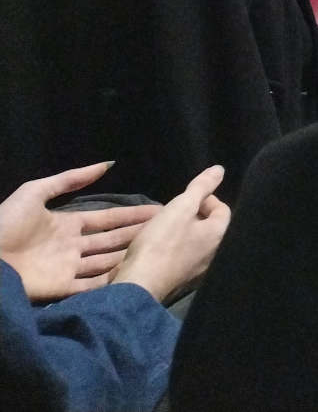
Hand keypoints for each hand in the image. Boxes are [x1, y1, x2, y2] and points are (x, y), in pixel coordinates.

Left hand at [0, 162, 158, 300]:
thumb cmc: (7, 225)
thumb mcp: (35, 192)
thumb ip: (71, 179)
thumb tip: (107, 164)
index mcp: (67, 224)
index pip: (106, 219)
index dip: (130, 215)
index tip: (158, 210)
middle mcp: (73, 247)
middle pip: (111, 241)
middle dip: (137, 235)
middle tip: (167, 230)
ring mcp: (69, 269)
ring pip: (107, 263)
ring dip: (128, 257)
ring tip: (157, 252)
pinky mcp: (63, 289)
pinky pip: (93, 286)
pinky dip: (112, 281)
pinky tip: (134, 274)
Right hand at [110, 166, 228, 303]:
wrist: (139, 286)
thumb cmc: (161, 243)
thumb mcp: (180, 208)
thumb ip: (201, 187)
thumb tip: (220, 170)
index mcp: (219, 235)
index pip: (222, 209)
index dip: (206, 198)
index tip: (187, 197)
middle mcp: (215, 254)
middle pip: (210, 227)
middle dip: (195, 215)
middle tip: (175, 211)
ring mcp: (200, 271)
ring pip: (196, 243)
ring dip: (183, 232)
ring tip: (165, 227)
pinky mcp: (182, 281)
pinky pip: (184, 258)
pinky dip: (175, 249)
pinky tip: (158, 247)